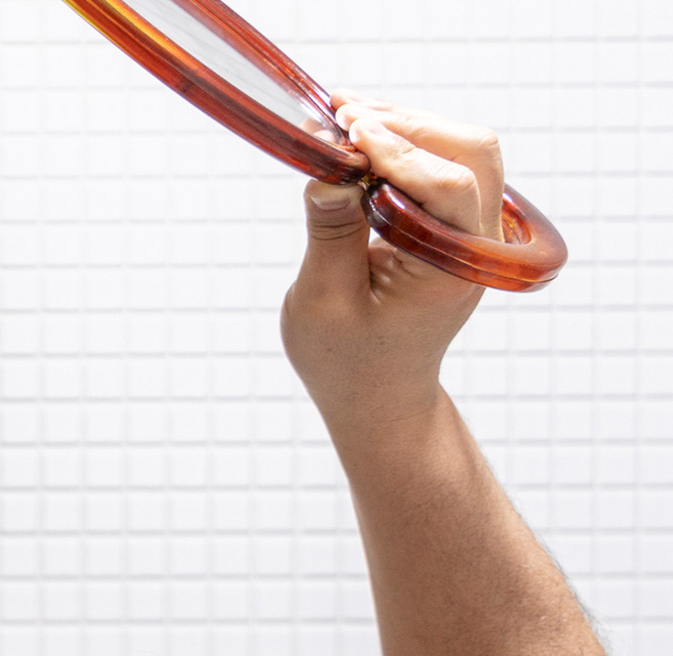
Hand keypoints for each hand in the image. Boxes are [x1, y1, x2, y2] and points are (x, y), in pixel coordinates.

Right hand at [280, 96, 504, 428]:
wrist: (378, 395)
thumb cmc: (347, 361)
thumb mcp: (324, 303)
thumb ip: (332, 234)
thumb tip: (330, 169)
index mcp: (452, 269)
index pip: (447, 184)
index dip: (398, 149)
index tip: (346, 128)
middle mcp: (477, 244)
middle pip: (472, 151)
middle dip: (408, 123)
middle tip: (342, 113)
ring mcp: (472, 232)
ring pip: (463, 150)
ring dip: (407, 126)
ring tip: (345, 117)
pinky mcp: (454, 226)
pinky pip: (446, 165)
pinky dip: (406, 144)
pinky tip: (361, 138)